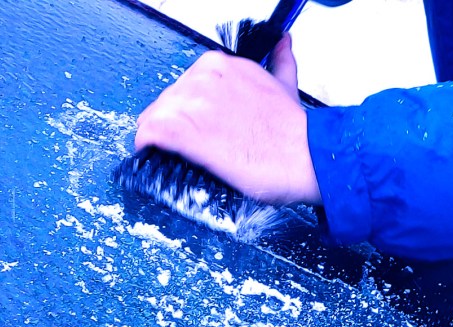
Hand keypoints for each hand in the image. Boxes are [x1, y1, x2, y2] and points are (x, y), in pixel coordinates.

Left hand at [135, 35, 321, 204]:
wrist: (305, 156)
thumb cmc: (294, 131)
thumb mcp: (287, 84)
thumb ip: (281, 60)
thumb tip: (284, 44)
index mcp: (223, 65)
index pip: (185, 86)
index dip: (190, 111)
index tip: (202, 127)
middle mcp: (203, 79)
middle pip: (167, 102)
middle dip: (177, 125)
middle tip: (196, 148)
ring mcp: (190, 103)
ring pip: (154, 118)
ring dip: (162, 140)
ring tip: (181, 156)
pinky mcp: (181, 131)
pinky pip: (148, 135)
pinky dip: (149, 149)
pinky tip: (164, 157)